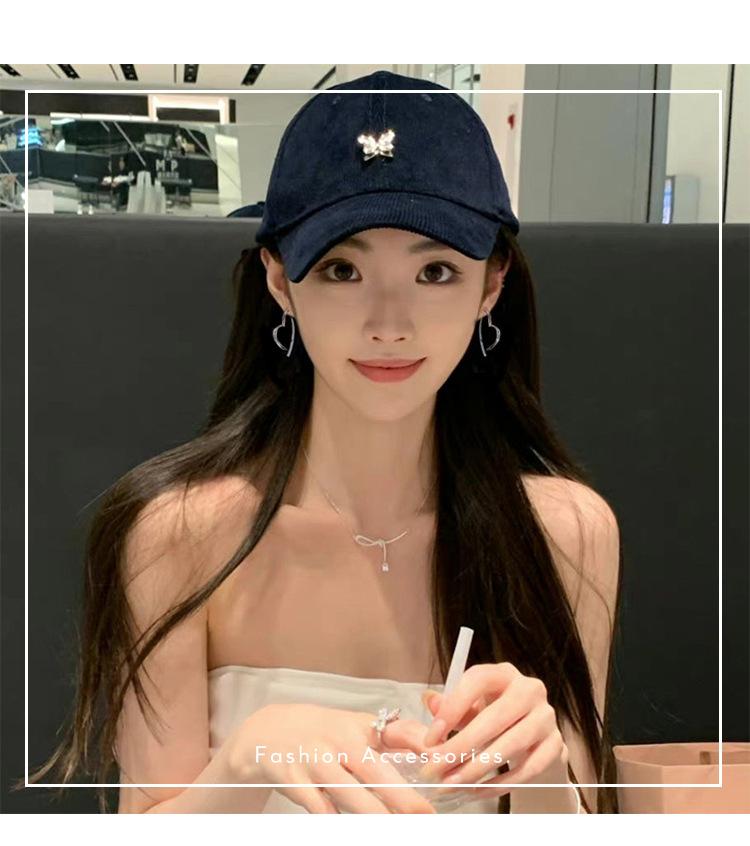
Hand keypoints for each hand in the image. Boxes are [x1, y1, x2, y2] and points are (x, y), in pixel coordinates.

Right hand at [229, 702, 437, 813]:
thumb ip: (395, 739)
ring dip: (372, 815)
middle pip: (375, 772)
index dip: (423, 746)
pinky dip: (333, 818)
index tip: (443, 764)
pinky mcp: (296, 783)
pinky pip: (321, 808)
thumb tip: (437, 751)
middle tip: (425, 816)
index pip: (400, 731)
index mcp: (362, 727)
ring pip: (349, 795)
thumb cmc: (325, 732)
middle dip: (402, 797)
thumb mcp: (358, 727)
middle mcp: (341, 742)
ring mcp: (317, 762)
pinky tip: (345, 826)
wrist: (270, 732)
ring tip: (392, 829)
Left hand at [417, 662, 569, 798]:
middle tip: (434, 769)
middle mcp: (529, 689)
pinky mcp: (556, 745)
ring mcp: (547, 717)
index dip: (453, 707)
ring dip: (476, 769)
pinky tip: (475, 791)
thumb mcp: (471, 708)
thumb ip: (450, 707)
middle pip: (494, 717)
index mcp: (504, 673)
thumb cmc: (495, 719)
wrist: (534, 741)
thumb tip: (429, 700)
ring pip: (511, 745)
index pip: (478, 680)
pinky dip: (498, 784)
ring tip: (450, 784)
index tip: (431, 737)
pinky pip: (527, 770)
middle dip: (460, 746)